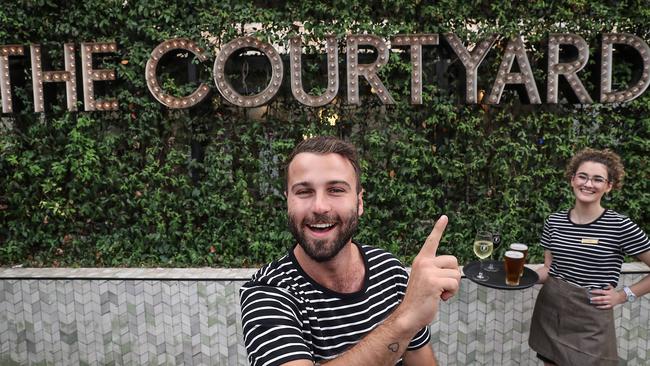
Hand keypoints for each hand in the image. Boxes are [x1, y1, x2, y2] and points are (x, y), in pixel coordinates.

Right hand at [396, 215, 460, 329]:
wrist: (409, 314)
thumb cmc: (420, 299)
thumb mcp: (427, 279)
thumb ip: (437, 271)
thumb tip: (458, 271)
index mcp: (421, 260)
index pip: (431, 241)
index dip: (439, 228)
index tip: (444, 217)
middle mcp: (424, 262)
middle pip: (454, 261)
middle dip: (453, 275)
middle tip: (442, 286)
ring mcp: (428, 271)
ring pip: (456, 274)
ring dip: (452, 286)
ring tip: (439, 293)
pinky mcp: (434, 281)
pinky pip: (454, 283)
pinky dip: (451, 293)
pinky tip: (440, 298)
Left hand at [589, 285, 625, 308]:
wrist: (620, 297)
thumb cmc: (614, 292)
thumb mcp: (611, 287)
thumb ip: (607, 286)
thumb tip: (603, 285)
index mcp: (608, 293)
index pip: (601, 292)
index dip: (596, 291)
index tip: (590, 291)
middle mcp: (609, 297)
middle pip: (601, 298)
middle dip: (595, 298)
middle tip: (590, 299)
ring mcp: (610, 302)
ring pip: (602, 303)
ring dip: (597, 302)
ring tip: (591, 302)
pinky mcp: (610, 305)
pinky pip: (605, 307)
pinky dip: (601, 307)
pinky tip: (596, 306)